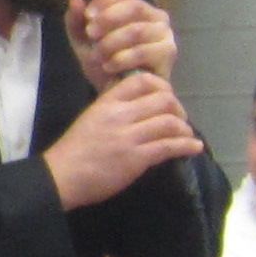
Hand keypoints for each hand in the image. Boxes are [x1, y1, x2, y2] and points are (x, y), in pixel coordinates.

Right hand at [41, 71, 202, 208]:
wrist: (61, 176)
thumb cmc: (74, 149)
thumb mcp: (91, 118)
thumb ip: (113, 108)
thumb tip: (138, 104)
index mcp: (108, 102)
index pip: (143, 80)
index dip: (161, 86)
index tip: (165, 98)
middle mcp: (121, 114)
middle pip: (164, 99)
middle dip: (178, 109)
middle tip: (179, 120)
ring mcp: (129, 136)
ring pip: (170, 122)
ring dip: (185, 129)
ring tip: (187, 135)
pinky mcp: (137, 158)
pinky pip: (169, 147)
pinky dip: (187, 146)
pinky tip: (194, 148)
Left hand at [63, 0, 175, 83]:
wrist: (119, 93)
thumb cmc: (104, 62)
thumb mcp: (83, 42)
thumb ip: (76, 21)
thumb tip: (75, 0)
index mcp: (135, 6)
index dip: (103, 1)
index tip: (87, 16)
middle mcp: (155, 16)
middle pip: (133, 6)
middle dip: (108, 20)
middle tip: (90, 35)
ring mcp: (164, 34)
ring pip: (137, 30)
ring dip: (112, 43)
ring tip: (97, 56)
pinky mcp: (168, 53)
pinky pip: (143, 51)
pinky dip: (122, 59)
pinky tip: (109, 66)